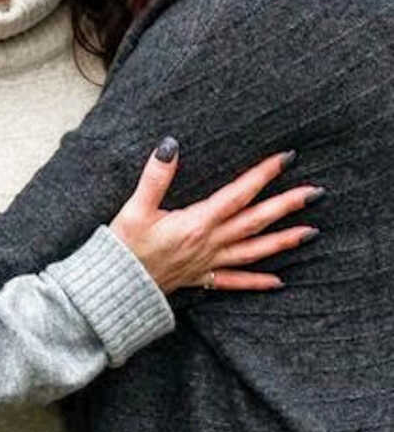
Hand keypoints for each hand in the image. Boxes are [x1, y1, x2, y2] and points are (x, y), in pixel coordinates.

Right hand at [109, 139, 320, 293]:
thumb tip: (171, 145)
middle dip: (286, 206)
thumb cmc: (124, 247)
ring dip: (283, 241)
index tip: (284, 160)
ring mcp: (208, 263)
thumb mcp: (135, 207)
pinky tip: (278, 281)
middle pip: (255, 222)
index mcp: (196, 223)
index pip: (237, 194)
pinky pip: (235, 281)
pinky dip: (258, 281)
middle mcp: (209, 243)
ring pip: (254, 251)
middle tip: (314, 193)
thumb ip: (155, 176)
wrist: (116, 286)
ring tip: (311, 232)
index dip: (262, 175)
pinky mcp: (200, 278)